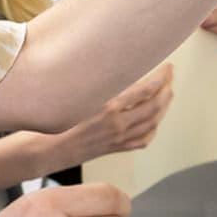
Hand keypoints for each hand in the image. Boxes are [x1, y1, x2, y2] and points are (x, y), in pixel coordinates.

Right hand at [50, 65, 174, 168]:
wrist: (46, 150)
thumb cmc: (54, 121)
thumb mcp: (77, 94)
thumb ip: (99, 83)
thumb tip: (118, 66)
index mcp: (109, 108)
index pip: (146, 89)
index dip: (161, 77)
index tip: (167, 67)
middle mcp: (118, 124)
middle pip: (155, 105)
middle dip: (167, 88)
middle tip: (170, 76)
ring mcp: (119, 138)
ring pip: (153, 122)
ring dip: (164, 106)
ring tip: (168, 93)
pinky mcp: (115, 148)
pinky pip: (143, 139)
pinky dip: (153, 128)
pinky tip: (154, 121)